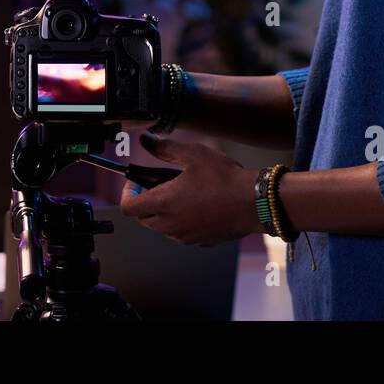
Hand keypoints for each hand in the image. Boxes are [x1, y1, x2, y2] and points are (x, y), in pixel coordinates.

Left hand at [119, 133, 260, 245]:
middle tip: (159, 184)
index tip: (136, 182)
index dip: (128, 193)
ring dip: (164, 212)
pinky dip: (183, 221)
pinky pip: (183, 233)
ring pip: (163, 228)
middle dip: (146, 202)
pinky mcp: (201, 241)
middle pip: (144, 219)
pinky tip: (198, 205)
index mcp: (164, 203)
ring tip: (182, 192)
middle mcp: (171, 225)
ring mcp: (186, 236)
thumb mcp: (193, 154)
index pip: (129, 208)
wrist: (254, 202)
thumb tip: (146, 141)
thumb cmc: (225, 178)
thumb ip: (165, 148)